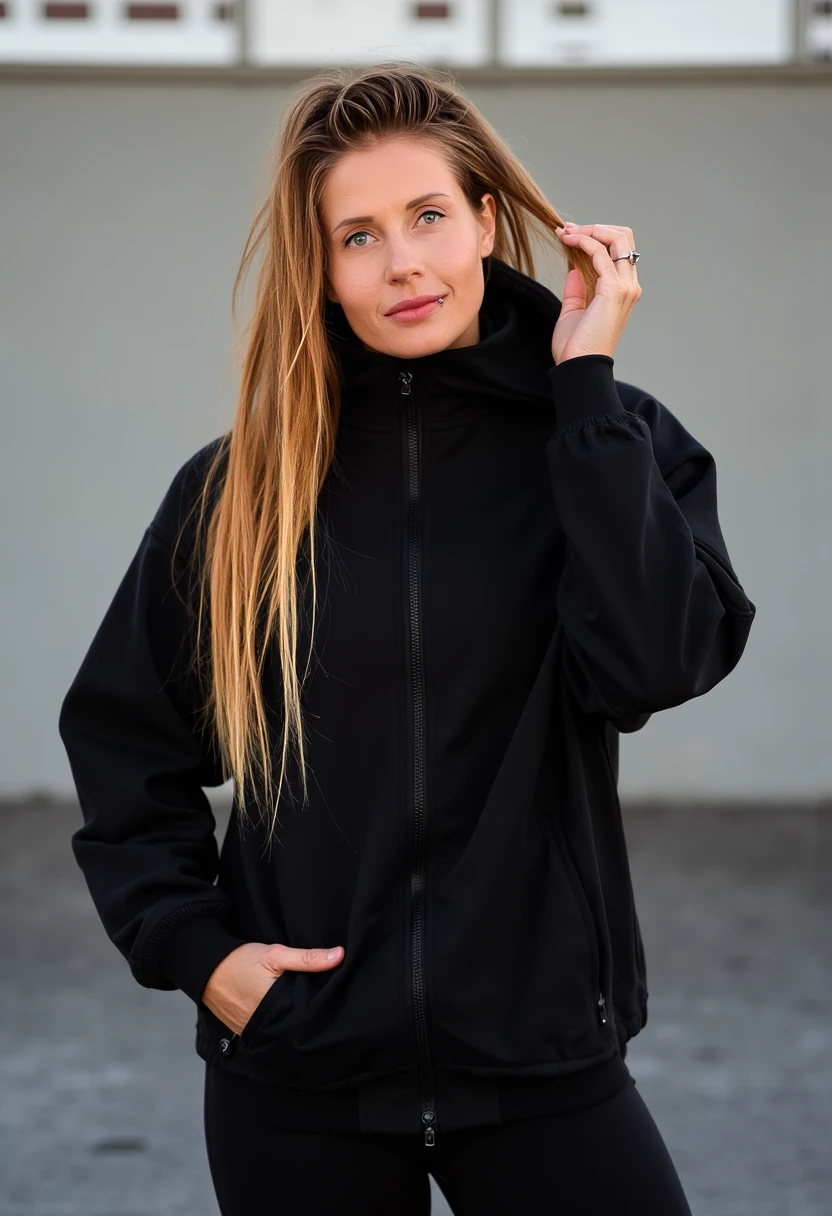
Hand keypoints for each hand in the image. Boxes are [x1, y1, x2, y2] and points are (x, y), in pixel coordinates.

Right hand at [201, 940, 343, 1035]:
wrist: (205, 967)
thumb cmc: (240, 961)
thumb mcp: (275, 954)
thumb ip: (307, 958)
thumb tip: (340, 955)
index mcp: (276, 1009)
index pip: (307, 1016)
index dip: (321, 1009)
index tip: (336, 1002)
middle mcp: (265, 1026)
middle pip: (295, 1025)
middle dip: (308, 1017)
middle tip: (325, 1007)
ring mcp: (253, 1031)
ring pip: (282, 1029)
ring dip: (292, 1021)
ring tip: (307, 1011)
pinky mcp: (245, 1030)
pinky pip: (267, 1030)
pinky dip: (276, 1023)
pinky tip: (285, 1014)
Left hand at [552, 223, 641, 364]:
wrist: (579, 366)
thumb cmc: (576, 348)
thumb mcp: (573, 312)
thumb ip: (576, 290)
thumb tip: (574, 269)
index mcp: (622, 292)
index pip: (618, 251)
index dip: (595, 237)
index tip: (569, 235)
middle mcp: (629, 286)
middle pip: (624, 238)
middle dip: (595, 228)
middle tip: (568, 229)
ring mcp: (624, 287)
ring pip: (617, 239)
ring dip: (590, 230)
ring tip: (566, 231)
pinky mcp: (613, 289)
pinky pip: (601, 253)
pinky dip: (584, 241)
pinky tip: (568, 240)